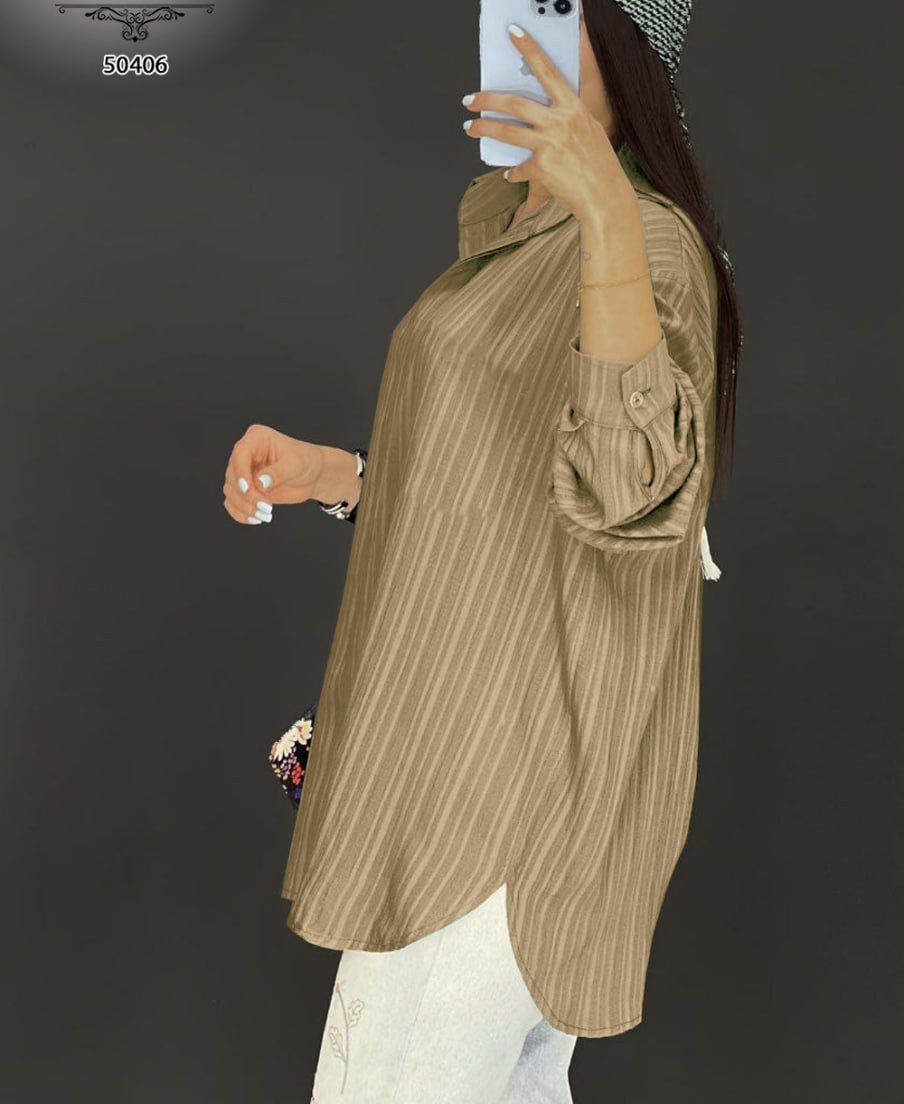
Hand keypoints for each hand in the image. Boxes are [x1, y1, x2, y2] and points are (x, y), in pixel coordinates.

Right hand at [222, 424, 323, 525]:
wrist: (313, 476)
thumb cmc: (307, 462)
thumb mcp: (297, 464)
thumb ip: (279, 472)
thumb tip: (259, 483)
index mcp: (256, 438)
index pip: (240, 454)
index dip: (241, 473)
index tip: (250, 488)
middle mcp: (246, 454)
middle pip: (232, 475)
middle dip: (247, 495)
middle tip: (267, 507)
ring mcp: (243, 472)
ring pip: (230, 490)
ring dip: (244, 506)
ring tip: (265, 515)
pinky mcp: (245, 488)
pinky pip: (232, 502)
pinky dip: (240, 513)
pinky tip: (255, 519)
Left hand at [461, 23, 636, 225]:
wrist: (605, 196)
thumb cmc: (598, 163)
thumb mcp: (587, 130)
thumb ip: (564, 117)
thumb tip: (536, 114)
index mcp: (573, 107)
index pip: (547, 71)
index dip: (529, 49)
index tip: (513, 33)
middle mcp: (560, 122)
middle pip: (514, 103)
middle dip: (487, 99)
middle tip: (470, 99)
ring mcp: (550, 144)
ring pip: (506, 130)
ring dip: (483, 128)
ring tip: (469, 127)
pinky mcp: (542, 168)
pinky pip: (518, 168)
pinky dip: (512, 173)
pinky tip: (510, 175)